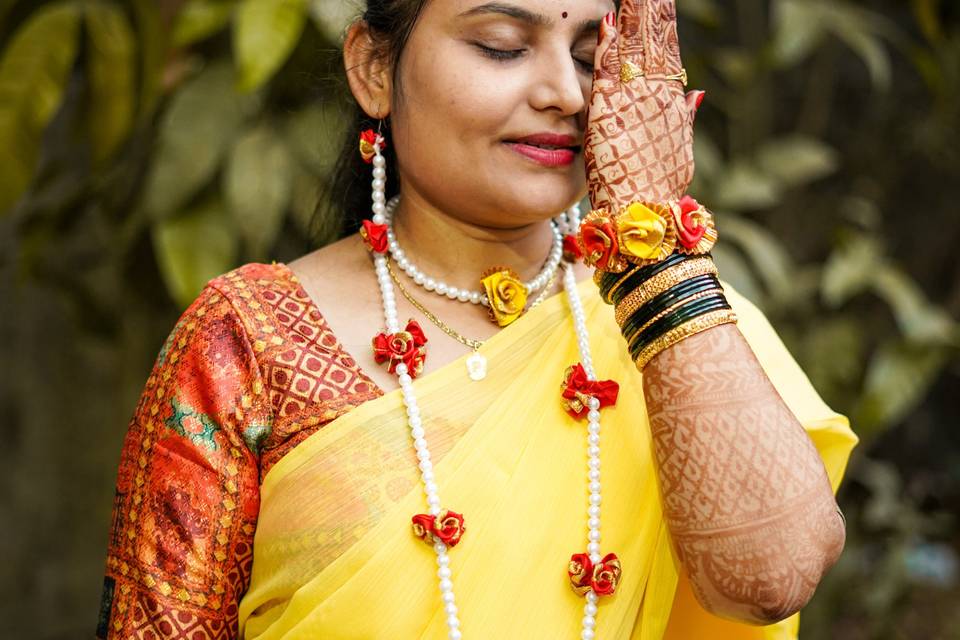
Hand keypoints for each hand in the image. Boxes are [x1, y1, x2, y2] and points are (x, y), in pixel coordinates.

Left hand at [584, 1, 703, 210]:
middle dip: (650, 14)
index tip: (660, 2)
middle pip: (653, 43)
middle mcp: (656, 97)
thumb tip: (697, 91)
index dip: (663, 25)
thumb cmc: (657, 186)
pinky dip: (608, 48)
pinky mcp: (608, 114)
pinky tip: (607, 24)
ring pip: (634, 50)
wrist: (644, 212)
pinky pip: (607, 73)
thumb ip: (685, 115)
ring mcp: (633, 103)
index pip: (667, 52)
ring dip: (634, 21)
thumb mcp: (677, 147)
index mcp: (671, 101)